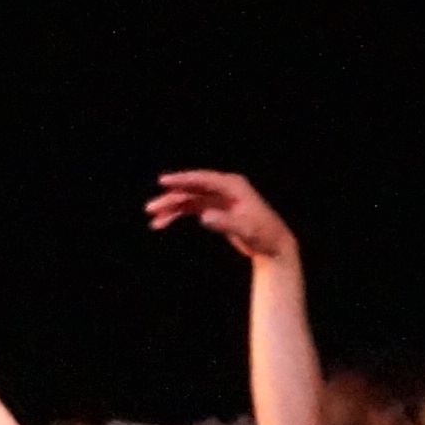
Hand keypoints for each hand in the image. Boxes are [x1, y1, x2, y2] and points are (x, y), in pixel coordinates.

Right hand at [143, 168, 299, 266]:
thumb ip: (225, 223)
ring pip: (189, 199)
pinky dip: (178, 214)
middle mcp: (225, 188)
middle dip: (171, 198)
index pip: (203, 179)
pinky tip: (164, 222)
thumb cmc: (264, 236)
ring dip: (172, 208)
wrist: (273, 245)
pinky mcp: (217, 207)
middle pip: (192, 189)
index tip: (162, 181)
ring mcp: (220, 197)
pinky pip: (192, 207)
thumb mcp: (246, 230)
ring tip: (154, 220)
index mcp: (234, 186)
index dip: (182, 179)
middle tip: (150, 209)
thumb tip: (204, 217)